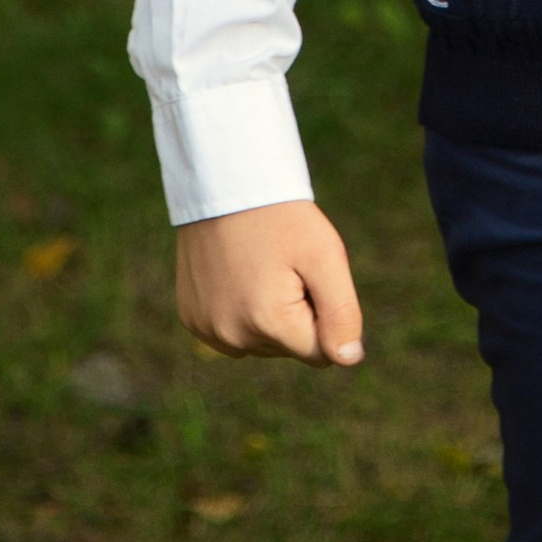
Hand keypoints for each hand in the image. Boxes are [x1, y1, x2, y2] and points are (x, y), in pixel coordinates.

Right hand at [175, 198, 363, 365]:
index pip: (321, 353)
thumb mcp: (324, 255)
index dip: (325, 313)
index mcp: (268, 323)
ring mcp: (206, 330)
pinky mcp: (191, 319)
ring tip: (260, 267)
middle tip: (284, 265)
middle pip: (289, 348)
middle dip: (296, 313)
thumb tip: (349, 359)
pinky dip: (241, 311)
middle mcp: (231, 337)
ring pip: (260, 343)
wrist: (226, 182)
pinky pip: (231, 333)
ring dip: (269, 315)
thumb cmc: (281, 216)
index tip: (309, 276)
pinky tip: (238, 274)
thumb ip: (342, 312)